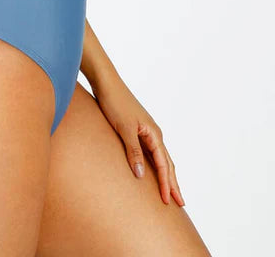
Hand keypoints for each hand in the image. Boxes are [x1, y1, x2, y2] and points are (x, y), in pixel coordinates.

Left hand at [93, 76, 184, 205]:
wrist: (106, 83)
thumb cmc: (114, 103)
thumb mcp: (124, 128)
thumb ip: (133, 151)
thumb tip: (142, 175)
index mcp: (153, 134)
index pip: (163, 165)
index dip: (166, 184)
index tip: (169, 202)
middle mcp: (153, 133)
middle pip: (167, 163)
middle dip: (172, 183)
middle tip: (180, 203)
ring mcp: (145, 131)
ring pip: (159, 157)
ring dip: (165, 174)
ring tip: (169, 190)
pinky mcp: (136, 129)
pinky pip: (149, 152)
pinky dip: (153, 164)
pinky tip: (149, 169)